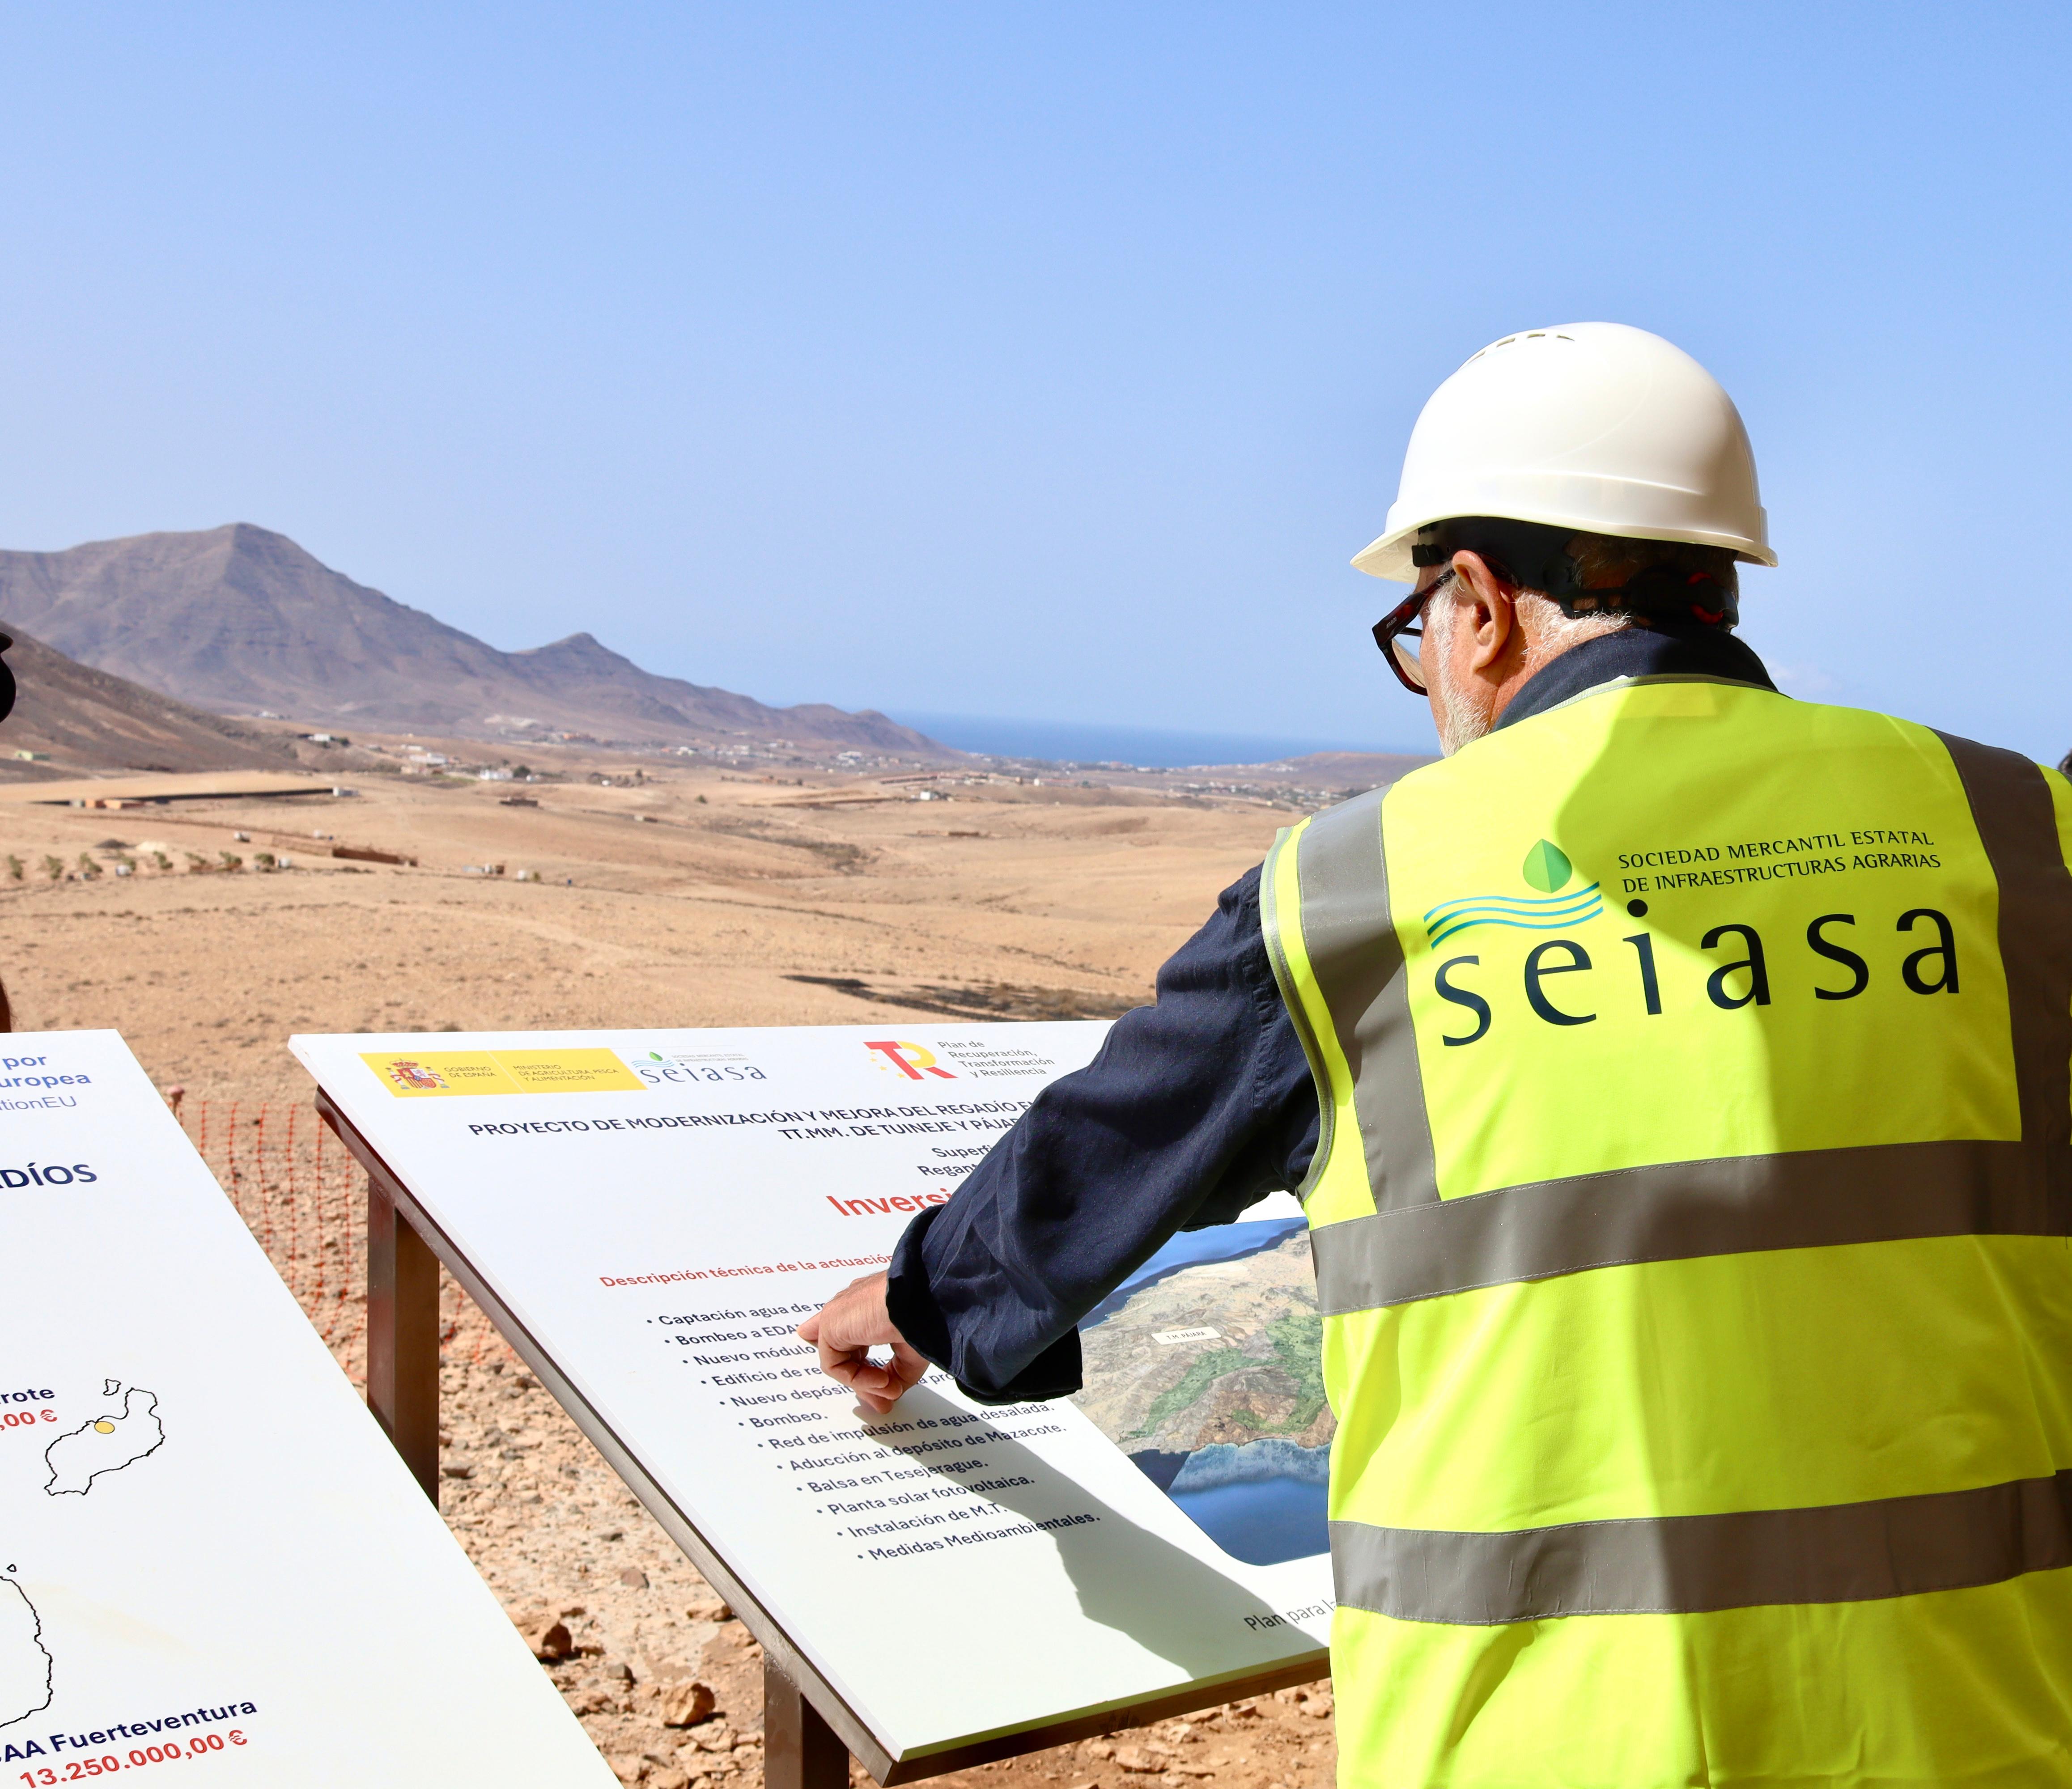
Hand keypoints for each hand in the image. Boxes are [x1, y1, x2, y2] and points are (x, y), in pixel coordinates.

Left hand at [798, 1272, 929, 1414]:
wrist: (922, 1299)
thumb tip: (888, 1393)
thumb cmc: (925, 1313)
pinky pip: (835, 1364)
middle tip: (882, 1402)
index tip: (881, 1384)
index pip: (854, 1332)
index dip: (861, 1362)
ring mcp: (840, 1314)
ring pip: (840, 1359)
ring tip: (890, 1391)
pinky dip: (858, 1378)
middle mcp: (854, 1307)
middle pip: (844, 1350)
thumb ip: (895, 1372)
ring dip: (865, 1382)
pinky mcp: (829, 1324)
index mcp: (872, 1304)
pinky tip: (882, 1381)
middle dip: (862, 1380)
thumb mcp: (912, 1352)